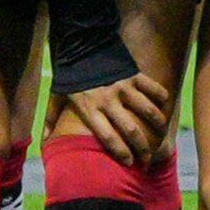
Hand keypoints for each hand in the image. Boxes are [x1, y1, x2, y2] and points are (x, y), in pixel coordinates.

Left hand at [54, 68, 178, 165]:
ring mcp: (123, 87)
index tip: (130, 164)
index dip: (121, 153)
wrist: (80, 45)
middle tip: (147, 160)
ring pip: (147, 111)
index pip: (109, 137)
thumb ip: (51, 121)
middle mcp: (108, 100)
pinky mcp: (134, 75)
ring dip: (158, 126)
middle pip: (131, 130)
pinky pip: (154, 89)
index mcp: (90, 109)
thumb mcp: (56, 98)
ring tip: (161, 136)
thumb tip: (45, 144)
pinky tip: (164, 107)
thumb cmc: (68, 76)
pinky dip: (162, 99)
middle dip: (142, 148)